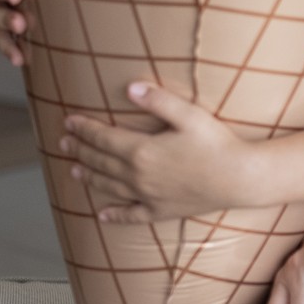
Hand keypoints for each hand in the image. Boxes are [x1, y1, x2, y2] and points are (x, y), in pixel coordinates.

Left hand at [64, 82, 266, 221]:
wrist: (240, 178)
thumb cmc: (218, 144)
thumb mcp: (190, 114)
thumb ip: (158, 100)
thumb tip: (130, 88)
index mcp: (142, 150)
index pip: (103, 138)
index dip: (84, 129)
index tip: (68, 122)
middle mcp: (138, 176)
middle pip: (100, 162)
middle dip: (80, 151)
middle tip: (63, 143)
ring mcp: (148, 196)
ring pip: (109, 187)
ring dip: (89, 178)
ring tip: (73, 171)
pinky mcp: (161, 211)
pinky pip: (131, 216)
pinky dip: (114, 216)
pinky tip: (101, 215)